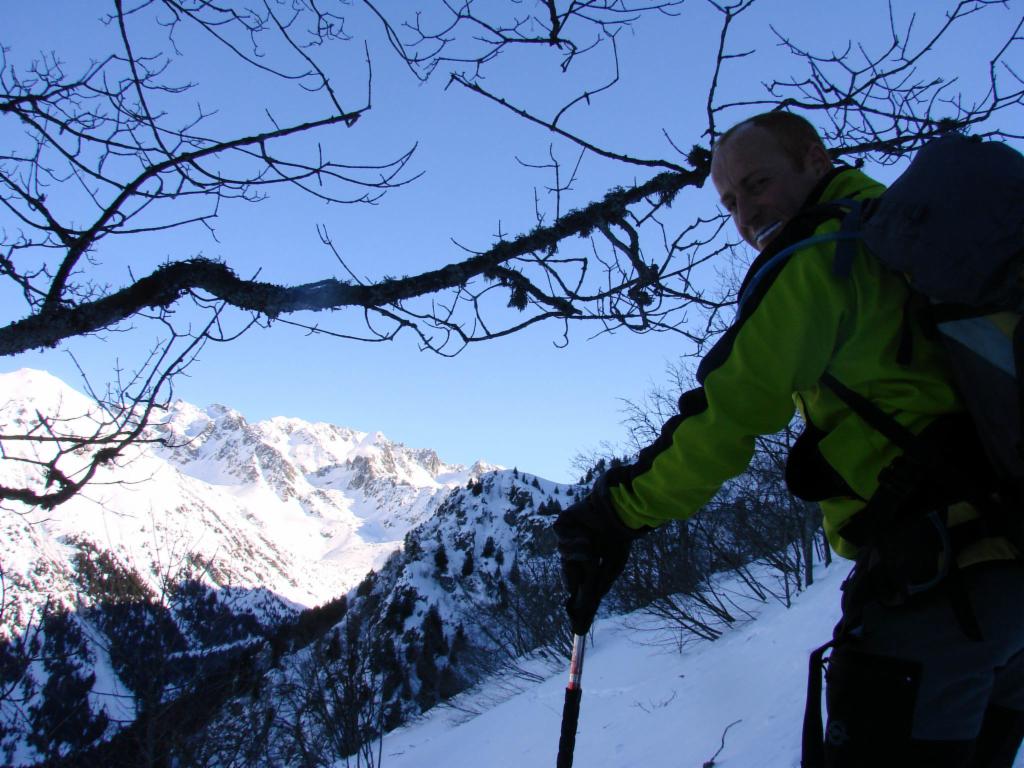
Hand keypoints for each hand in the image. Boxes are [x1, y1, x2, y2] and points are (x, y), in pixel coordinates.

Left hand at [553, 495, 639, 634]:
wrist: (620, 513)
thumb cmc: (619, 539)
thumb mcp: (613, 566)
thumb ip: (600, 583)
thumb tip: (590, 602)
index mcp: (587, 557)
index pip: (576, 578)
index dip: (575, 590)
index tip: (575, 608)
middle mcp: (576, 547)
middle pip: (566, 569)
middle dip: (571, 579)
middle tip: (576, 588)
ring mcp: (569, 535)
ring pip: (564, 554)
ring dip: (578, 556)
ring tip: (592, 553)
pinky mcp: (563, 523)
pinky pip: (562, 538)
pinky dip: (574, 542)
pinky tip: (586, 539)